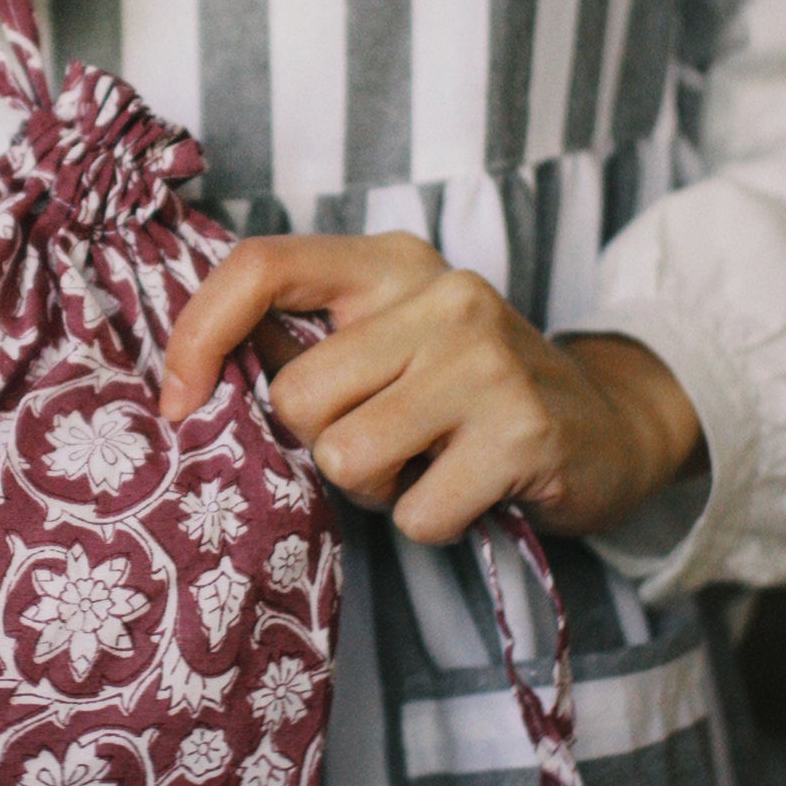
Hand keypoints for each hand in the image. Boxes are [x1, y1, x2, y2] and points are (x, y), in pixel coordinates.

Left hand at [159, 232, 705, 543]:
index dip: (198, 336)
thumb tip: (189, 374)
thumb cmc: (468, 391)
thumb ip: (305, 340)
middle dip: (319, 443)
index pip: (260, 267)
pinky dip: (428, 523)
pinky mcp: (521, 434)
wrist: (609, 424)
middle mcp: (441, 295)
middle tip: (382, 443)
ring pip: (344, 455)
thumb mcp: (391, 339)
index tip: (176, 403)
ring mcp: (485, 362)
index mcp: (392, 262)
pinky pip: (412, 513)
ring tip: (422, 467)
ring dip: (372, 489)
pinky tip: (466, 493)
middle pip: (295, 393)